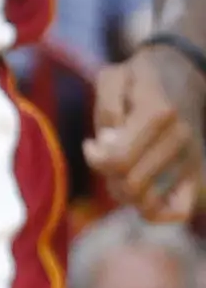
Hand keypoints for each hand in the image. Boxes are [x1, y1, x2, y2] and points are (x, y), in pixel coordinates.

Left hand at [92, 43, 205, 227]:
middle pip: (132, 185)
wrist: (181, 76)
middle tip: (105, 157)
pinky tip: (141, 193)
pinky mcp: (197, 174)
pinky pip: (179, 211)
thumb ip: (106, 108)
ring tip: (120, 173)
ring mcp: (191, 159)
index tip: (92, 144)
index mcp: (158, 112)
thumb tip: (110, 144)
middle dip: (108, 176)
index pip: (120, 159)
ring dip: (124, 193)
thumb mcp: (112, 76)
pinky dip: (155, 211)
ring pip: (149, 203)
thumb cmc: (137, 78)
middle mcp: (179, 139)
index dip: (95, 158)